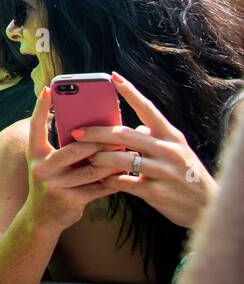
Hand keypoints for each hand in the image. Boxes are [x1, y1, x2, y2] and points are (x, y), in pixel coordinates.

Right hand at [23, 86, 122, 233]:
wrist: (40, 218)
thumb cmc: (50, 183)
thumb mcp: (47, 163)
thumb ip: (60, 147)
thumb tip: (86, 126)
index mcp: (34, 154)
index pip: (35, 126)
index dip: (40, 108)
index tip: (48, 89)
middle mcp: (41, 168)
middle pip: (74, 148)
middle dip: (98, 140)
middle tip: (117, 131)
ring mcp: (54, 186)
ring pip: (91, 169)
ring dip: (112, 160)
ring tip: (127, 151)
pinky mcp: (70, 201)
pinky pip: (98, 188)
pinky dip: (113, 180)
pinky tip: (125, 174)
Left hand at [77, 73, 217, 229]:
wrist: (206, 206)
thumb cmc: (186, 174)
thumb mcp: (177, 150)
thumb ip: (155, 137)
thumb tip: (134, 128)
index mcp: (171, 136)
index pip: (148, 109)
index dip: (130, 93)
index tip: (113, 77)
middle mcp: (168, 150)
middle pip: (125, 135)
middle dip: (97, 133)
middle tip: (76, 132)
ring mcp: (163, 172)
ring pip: (121, 159)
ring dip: (100, 158)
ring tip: (89, 158)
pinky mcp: (156, 192)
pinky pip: (124, 183)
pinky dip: (109, 180)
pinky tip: (102, 179)